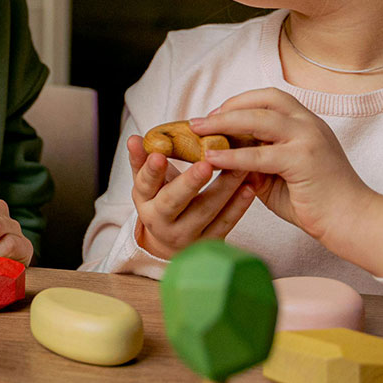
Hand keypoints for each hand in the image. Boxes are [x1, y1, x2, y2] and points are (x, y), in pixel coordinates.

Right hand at [128, 134, 256, 259]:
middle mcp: (162, 222)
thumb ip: (141, 160)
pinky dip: (239, 206)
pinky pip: (225, 224)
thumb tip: (133, 139)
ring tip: (239, 166)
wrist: (171, 243)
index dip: (151, 171)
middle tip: (205, 163)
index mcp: (145, 202)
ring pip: (205, 211)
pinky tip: (249, 187)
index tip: (159, 155)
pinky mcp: (208, 243)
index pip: (145, 184)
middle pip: (174, 202)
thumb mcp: (147, 183)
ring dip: (224, 188)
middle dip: (190, 183)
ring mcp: (186, 235)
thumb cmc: (161, 200)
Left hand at [191, 88, 382, 275]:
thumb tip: (222, 154)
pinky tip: (212, 158)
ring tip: (198, 132)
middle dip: (226, 108)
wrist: (353, 221)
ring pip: (259, 119)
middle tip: (198, 121)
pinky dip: (232, 155)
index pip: (269, 98)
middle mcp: (308, 123)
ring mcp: (308, 138)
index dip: (240, 102)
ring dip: (224, 123)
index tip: (215, 114)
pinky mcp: (303, 160)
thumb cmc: (316, 200)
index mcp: (306, 122)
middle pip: (262, 101)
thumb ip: (256, 161)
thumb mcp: (279, 175)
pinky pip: (259, 154)